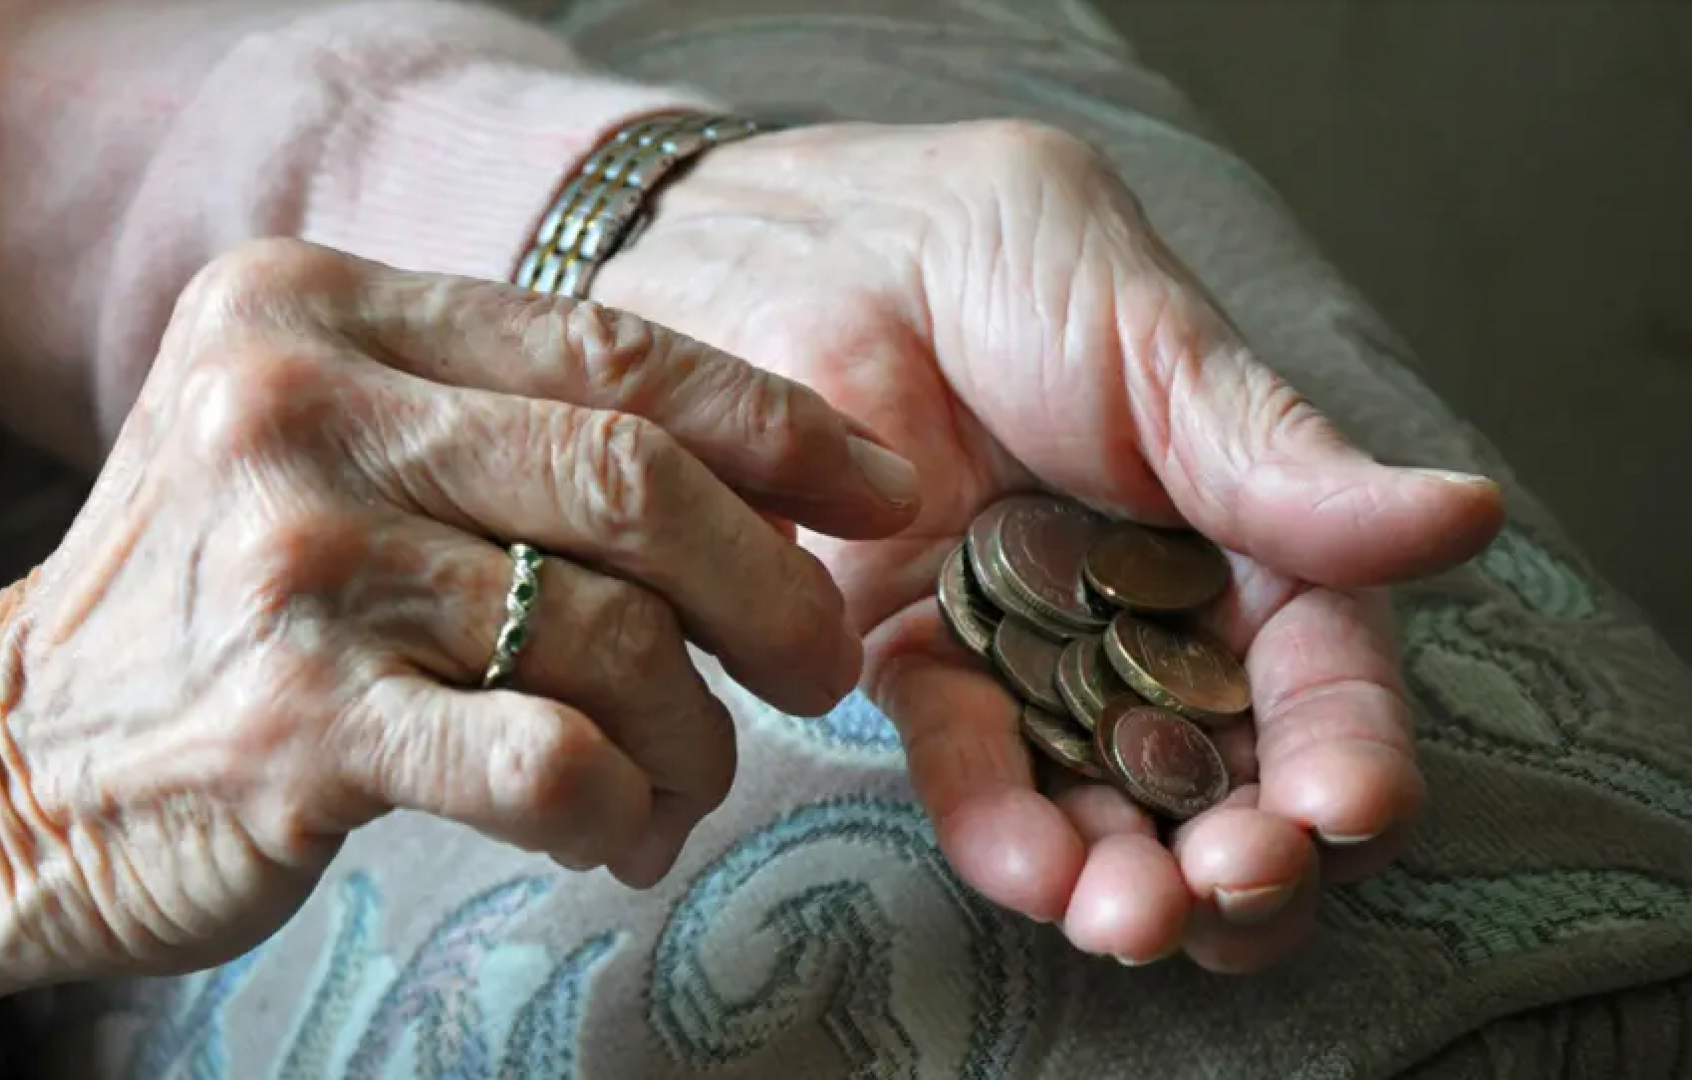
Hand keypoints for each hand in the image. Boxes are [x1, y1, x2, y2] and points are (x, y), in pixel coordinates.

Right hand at [0, 241, 917, 985]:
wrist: (7, 766)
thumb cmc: (218, 605)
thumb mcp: (328, 447)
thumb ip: (500, 424)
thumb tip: (764, 486)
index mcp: (319, 306)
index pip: (610, 346)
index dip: (776, 422)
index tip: (881, 489)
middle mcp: (294, 405)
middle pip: (634, 480)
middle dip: (774, 587)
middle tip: (821, 667)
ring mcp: (289, 565)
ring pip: (612, 635)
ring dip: (693, 728)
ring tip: (683, 776)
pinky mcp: (292, 724)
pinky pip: (547, 759)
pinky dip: (620, 803)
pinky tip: (611, 826)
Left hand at [592, 121, 1505, 970]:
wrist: (820, 250)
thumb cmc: (1005, 262)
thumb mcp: (1158, 345)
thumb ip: (1280, 460)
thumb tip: (1464, 518)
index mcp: (1242, 539)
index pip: (1319, 672)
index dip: (1345, 747)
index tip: (1346, 805)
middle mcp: (1150, 619)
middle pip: (1223, 772)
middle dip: (1244, 852)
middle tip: (1234, 885)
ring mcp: (1035, 656)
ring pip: (1104, 798)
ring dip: (1129, 876)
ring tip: (1130, 918)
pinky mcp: (919, 666)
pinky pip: (969, 764)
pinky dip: (1002, 825)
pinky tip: (1032, 867)